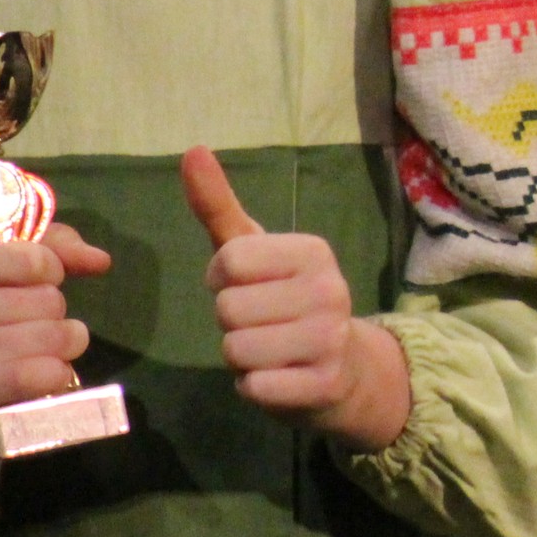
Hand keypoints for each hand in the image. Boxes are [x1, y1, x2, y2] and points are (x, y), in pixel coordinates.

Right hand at [0, 223, 111, 457]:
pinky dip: (52, 375)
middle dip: (52, 317)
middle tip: (25, 332)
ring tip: (36, 356)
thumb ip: (47, 247)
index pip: (40, 261)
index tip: (30, 289)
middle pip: (51, 303)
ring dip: (59, 350)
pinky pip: (29, 377)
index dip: (49, 276)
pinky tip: (50, 376)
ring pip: (53, 339)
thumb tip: (100, 260)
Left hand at [184, 148, 410, 453]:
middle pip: (228, 309)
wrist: (344, 369)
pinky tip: (278, 377)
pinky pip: (254, 386)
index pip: (229, 262)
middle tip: (262, 324)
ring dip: (240, 357)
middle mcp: (330, 290)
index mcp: (313, 251)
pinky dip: (254, 386)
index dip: (222, 280)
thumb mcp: (254, 251)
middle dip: (232, 322)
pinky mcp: (323, 384)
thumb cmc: (286, 301)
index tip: (248, 286)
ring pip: (236, 349)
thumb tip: (192, 149)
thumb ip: (217, 204)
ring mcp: (330, 339)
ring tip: (270, 351)